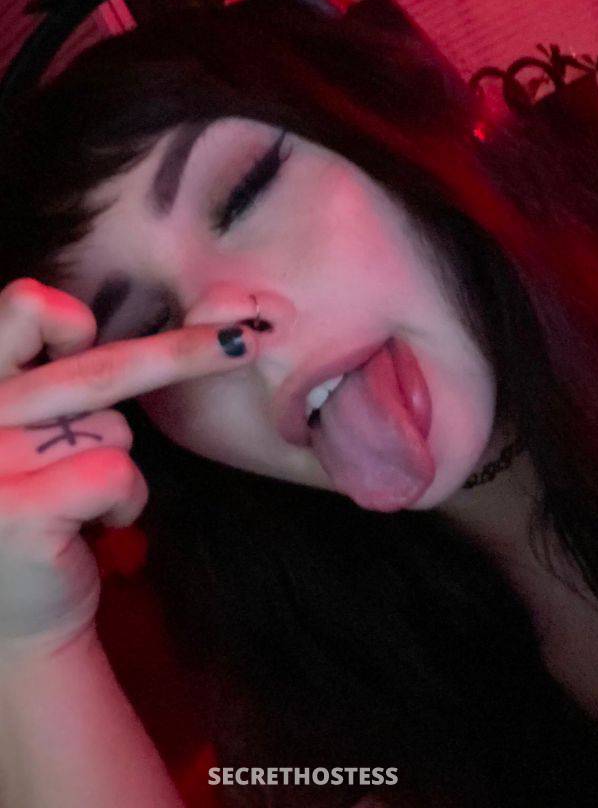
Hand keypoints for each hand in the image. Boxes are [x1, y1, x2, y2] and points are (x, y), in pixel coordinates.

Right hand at [0, 279, 255, 658]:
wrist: (13, 623)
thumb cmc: (35, 504)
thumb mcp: (28, 425)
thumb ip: (49, 374)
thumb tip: (101, 316)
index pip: (21, 305)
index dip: (66, 314)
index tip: (89, 337)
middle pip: (94, 367)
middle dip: (181, 352)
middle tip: (242, 342)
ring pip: (114, 427)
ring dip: (119, 461)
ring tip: (81, 500)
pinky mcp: (16, 508)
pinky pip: (116, 473)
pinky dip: (124, 502)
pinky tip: (91, 527)